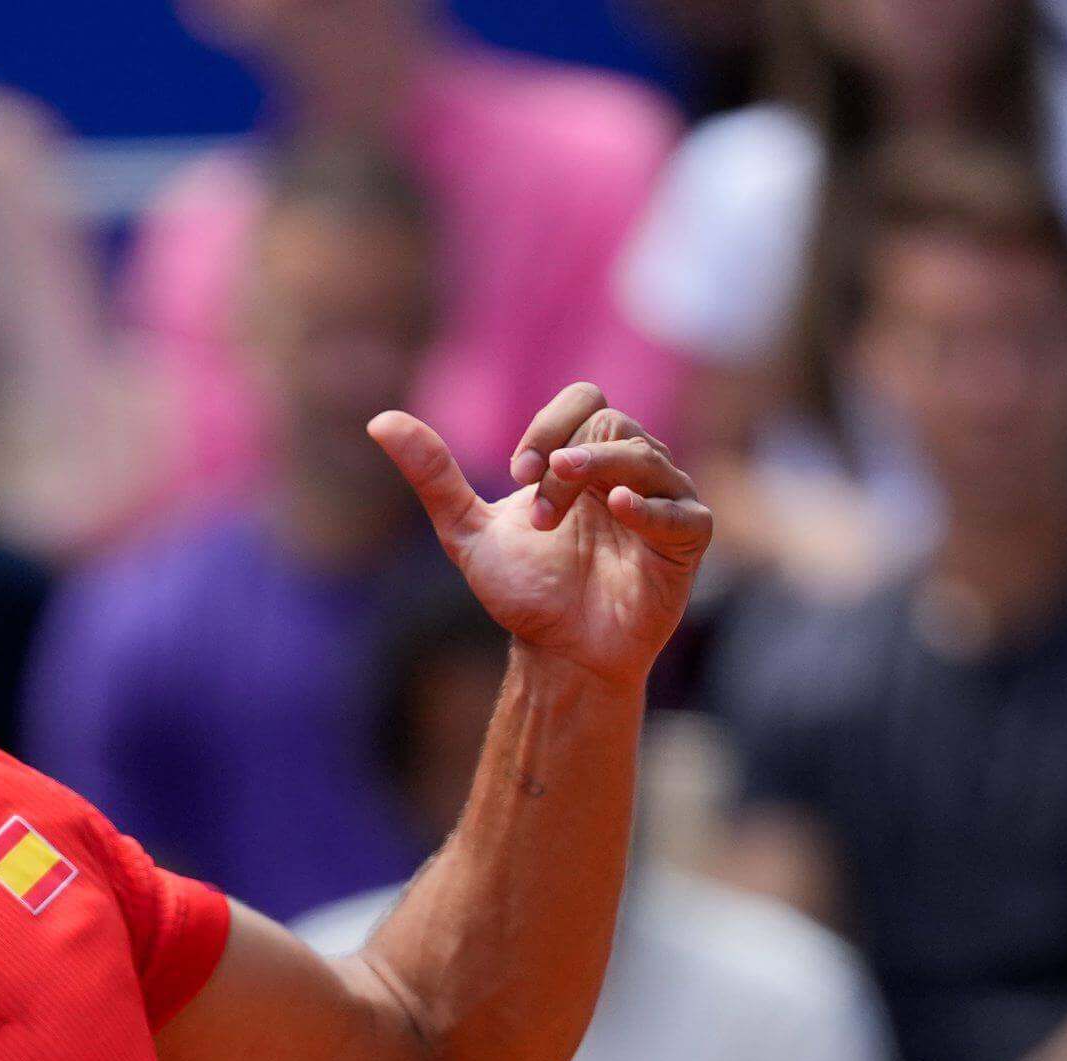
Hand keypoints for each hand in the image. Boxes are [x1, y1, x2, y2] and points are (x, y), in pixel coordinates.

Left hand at [371, 384, 710, 688]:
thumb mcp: (466, 531)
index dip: (548, 425)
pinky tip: (620, 511)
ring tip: (559, 512)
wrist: (559, 654)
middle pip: (611, 425)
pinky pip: (684, 510)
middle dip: (566, 459)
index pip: (584, 400)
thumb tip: (379, 421)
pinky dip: (653, 507)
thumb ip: (432, 476)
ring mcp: (663, 502)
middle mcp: (628, 471)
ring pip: (647, 457)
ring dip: (600, 474)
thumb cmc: (524, 592)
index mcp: (583, 459)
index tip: (517, 473)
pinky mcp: (687, 541)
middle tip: (538, 506)